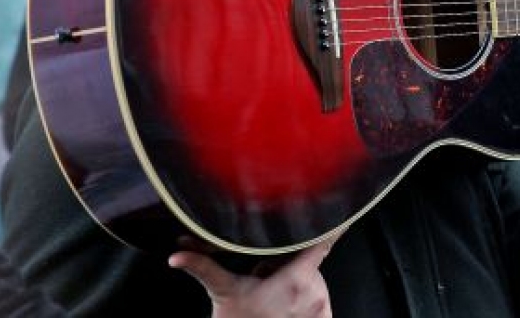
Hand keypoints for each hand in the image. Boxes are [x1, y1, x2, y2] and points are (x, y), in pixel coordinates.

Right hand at [169, 239, 333, 317]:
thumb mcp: (223, 291)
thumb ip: (203, 266)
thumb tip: (176, 255)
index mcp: (296, 279)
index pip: (323, 243)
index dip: (332, 226)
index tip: (343, 212)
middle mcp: (314, 293)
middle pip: (309, 261)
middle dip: (291, 263)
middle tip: (266, 276)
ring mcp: (321, 307)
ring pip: (314, 279)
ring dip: (298, 280)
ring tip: (273, 292)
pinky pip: (320, 297)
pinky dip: (307, 297)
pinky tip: (285, 305)